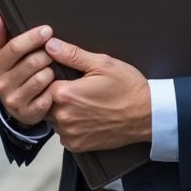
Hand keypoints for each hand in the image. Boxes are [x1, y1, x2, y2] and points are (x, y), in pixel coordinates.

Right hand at [0, 12, 55, 127]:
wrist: (16, 102)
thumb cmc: (13, 70)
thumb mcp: (4, 51)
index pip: (15, 48)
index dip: (33, 38)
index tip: (47, 30)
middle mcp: (1, 84)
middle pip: (32, 62)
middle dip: (46, 54)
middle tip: (53, 52)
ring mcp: (13, 100)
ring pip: (42, 79)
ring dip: (51, 72)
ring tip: (52, 69)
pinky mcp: (27, 114)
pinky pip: (48, 97)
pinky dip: (54, 89)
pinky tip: (53, 86)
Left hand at [44, 37, 151, 152]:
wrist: (147, 115)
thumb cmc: (127, 88)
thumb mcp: (102, 63)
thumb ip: (72, 54)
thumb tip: (51, 45)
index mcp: (66, 94)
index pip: (43, 82)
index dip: (53, 76)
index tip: (67, 75)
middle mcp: (64, 117)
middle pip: (46, 101)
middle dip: (58, 93)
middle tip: (79, 88)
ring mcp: (70, 134)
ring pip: (54, 118)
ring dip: (62, 110)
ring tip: (84, 102)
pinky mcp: (78, 146)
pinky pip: (63, 134)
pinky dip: (70, 126)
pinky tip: (86, 116)